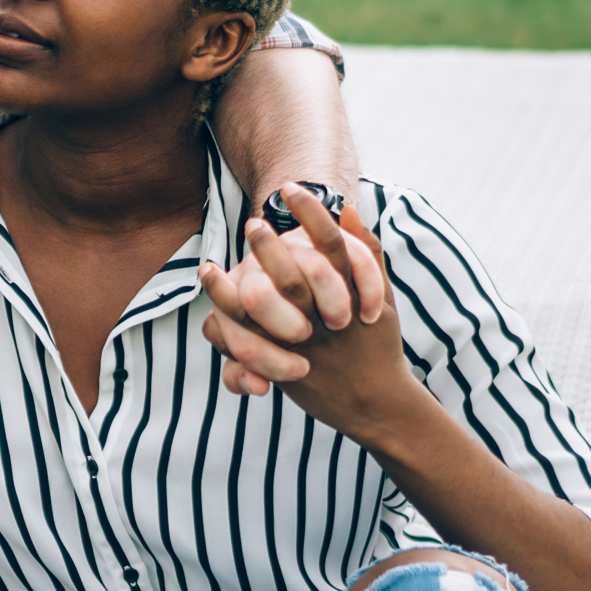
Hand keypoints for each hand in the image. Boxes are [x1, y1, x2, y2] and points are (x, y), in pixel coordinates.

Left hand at [200, 194, 426, 448]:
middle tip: (252, 220)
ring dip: (233, 290)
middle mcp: (326, 322)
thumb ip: (368, 253)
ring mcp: (303, 348)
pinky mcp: (284, 370)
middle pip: (295, 281)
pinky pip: (248, 349)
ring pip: (265, 317)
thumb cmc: (378, 345)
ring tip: (208, 265)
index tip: (290, 186)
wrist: (376, 404)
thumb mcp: (382, 298)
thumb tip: (348, 209)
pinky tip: (210, 306)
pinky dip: (226, 328)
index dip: (312, 214)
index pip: (333, 247)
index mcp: (352, 297)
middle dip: (271, 250)